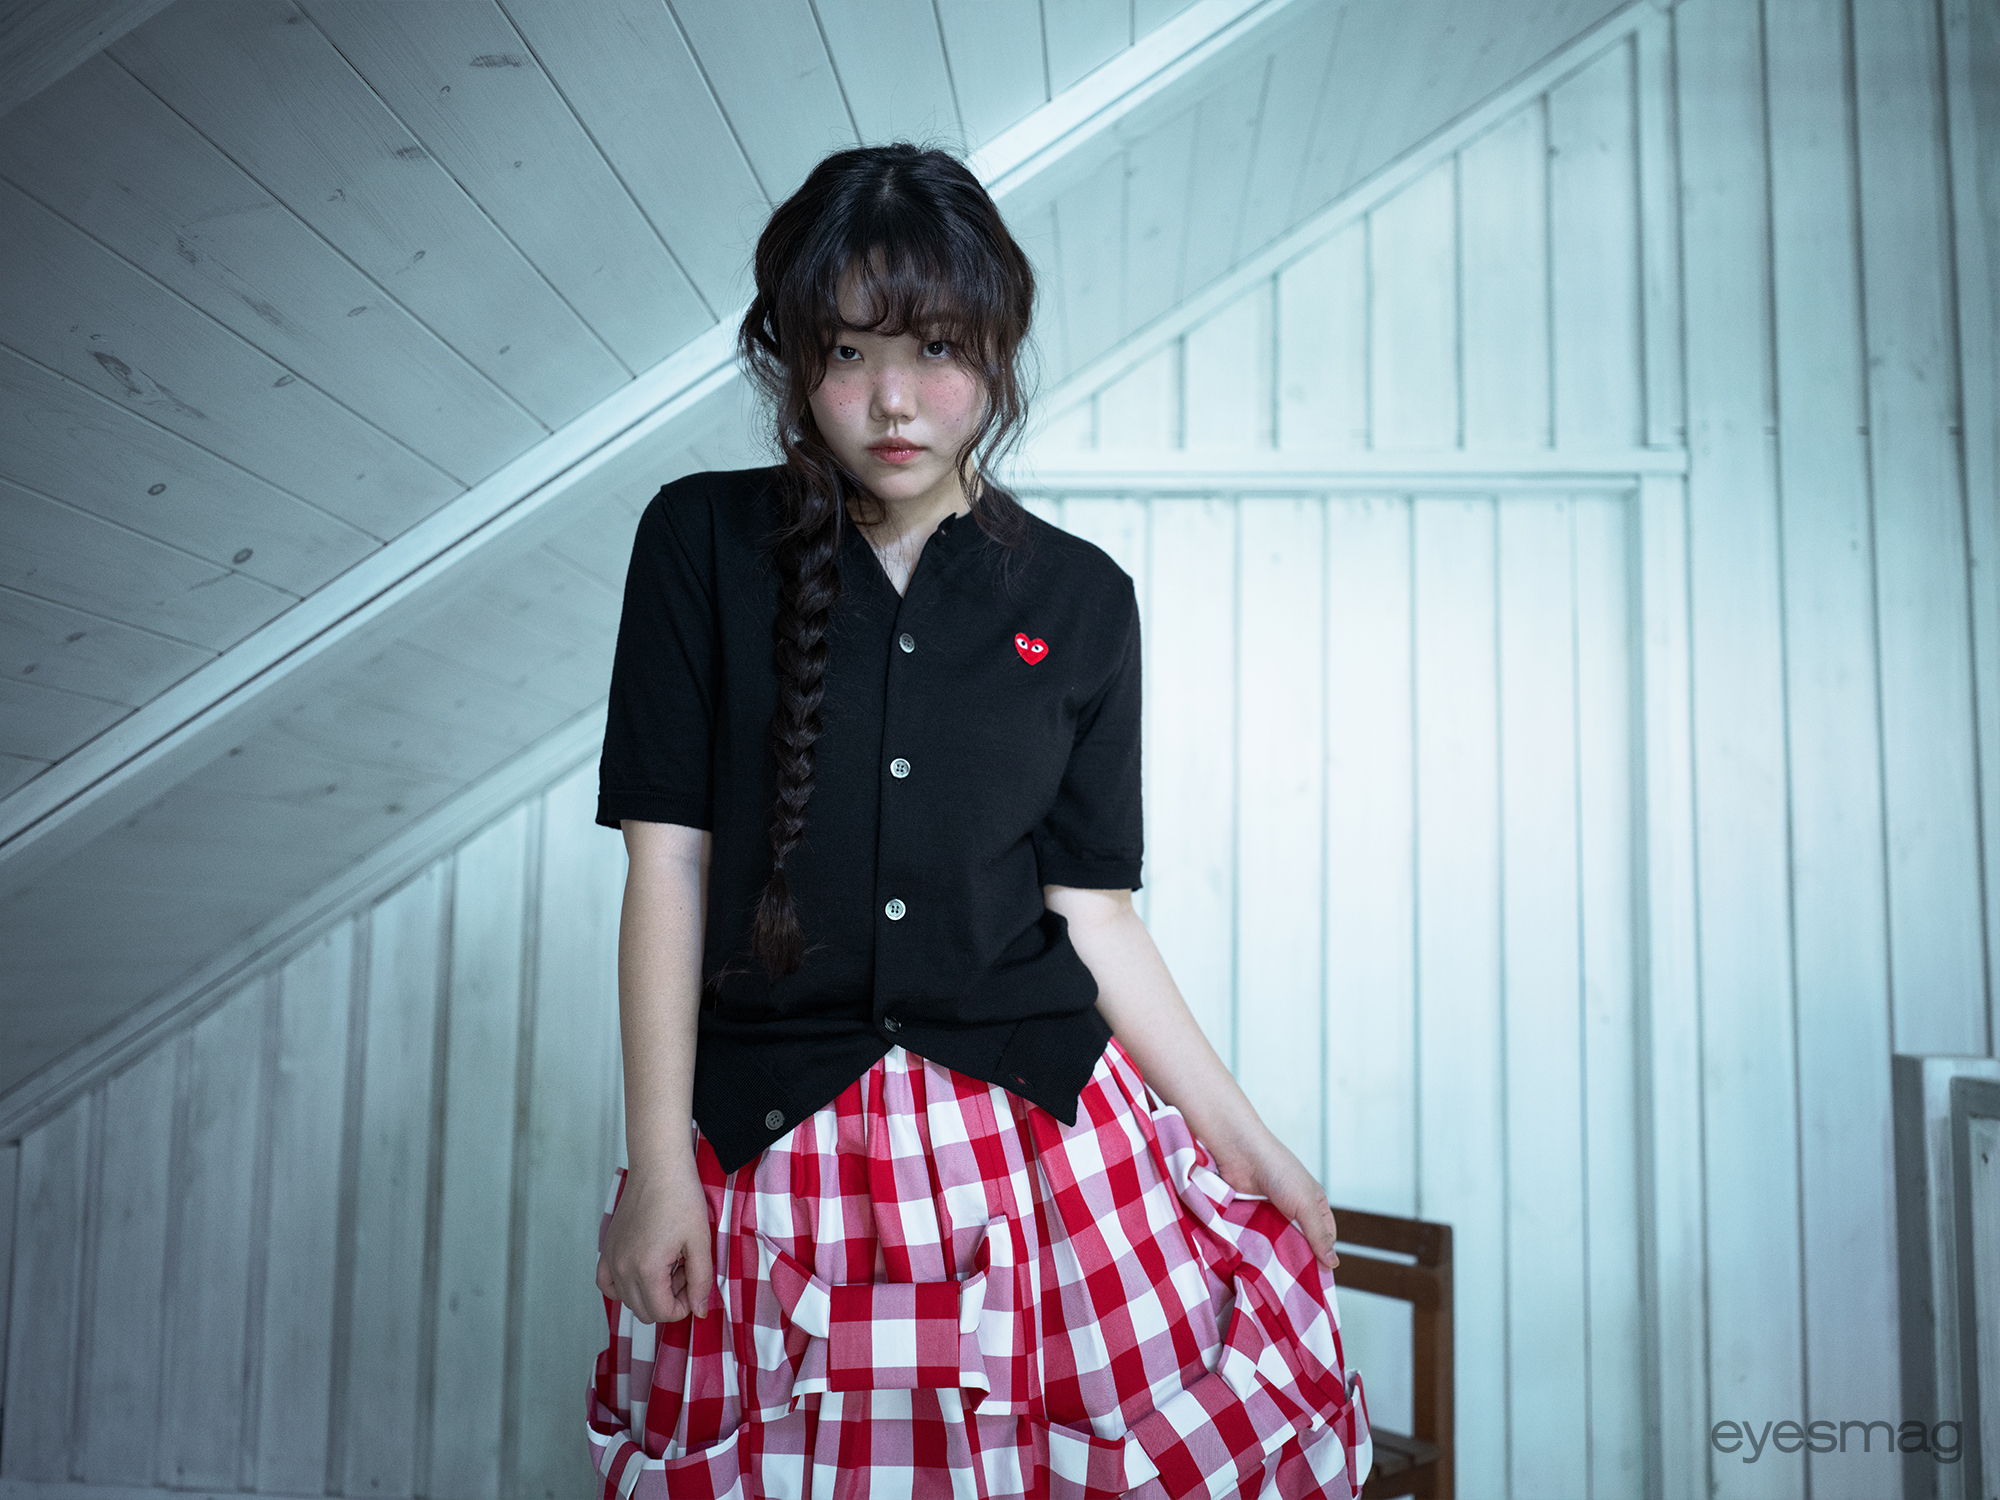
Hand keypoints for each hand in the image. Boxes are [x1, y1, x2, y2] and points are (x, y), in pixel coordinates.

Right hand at [594, 1158, 714, 1321]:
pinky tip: (640, 1270)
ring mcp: (611, 1259)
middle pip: (645, 1312)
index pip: (663, 1313)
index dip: (685, 1306)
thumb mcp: (701, 1241)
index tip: (694, 1280)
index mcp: (646, 1269)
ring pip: (628, 1301)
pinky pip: (606, 1284)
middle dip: (669, 1299)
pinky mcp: (606, 1249)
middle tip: (683, 1269)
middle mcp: (622, 1269)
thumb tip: (700, 1311)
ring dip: (650, 1292)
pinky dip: (622, 1286)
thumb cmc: (682, 1199)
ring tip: (668, 1263)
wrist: (659, 1168)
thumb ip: (701, 1281)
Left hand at [1204, 1128, 1340, 1271]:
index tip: (1317, 1280)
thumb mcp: (1305, 1204)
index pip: (1325, 1238)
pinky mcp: (1251, 1216)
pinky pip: (1258, 1238)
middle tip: (1295, 1285)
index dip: (1322, 1257)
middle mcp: (1295, 1209)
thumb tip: (1333, 1263)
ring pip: (1279, 1243)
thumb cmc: (1279, 1171)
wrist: (1240, 1152)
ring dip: (1276, 1256)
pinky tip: (1258, 1263)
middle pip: (1301, 1243)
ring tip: (1275, 1279)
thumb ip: (1318, 1234)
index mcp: (1314, 1203)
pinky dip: (1259, 1248)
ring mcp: (1272, 1213)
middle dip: (1298, 1260)